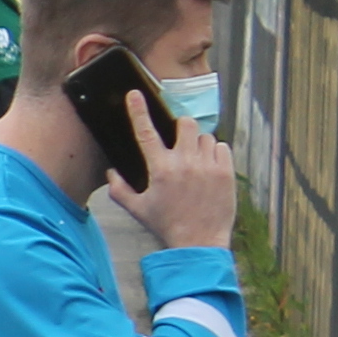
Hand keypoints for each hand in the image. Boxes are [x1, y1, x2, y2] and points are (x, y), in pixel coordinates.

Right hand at [113, 92, 238, 248]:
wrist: (199, 242)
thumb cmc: (165, 225)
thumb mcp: (136, 209)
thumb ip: (119, 189)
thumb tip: (111, 172)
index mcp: (160, 169)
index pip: (145, 132)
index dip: (138, 111)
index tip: (134, 94)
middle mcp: (185, 163)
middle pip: (185, 124)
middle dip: (181, 128)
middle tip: (180, 143)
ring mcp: (208, 166)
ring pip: (206, 136)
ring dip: (199, 144)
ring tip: (196, 162)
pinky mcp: (226, 172)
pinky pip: (222, 148)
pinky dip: (215, 153)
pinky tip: (209, 169)